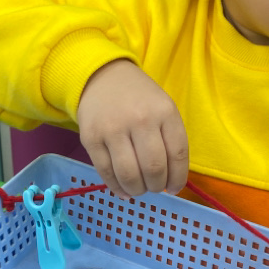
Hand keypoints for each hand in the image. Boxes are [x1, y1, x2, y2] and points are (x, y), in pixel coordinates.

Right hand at [77, 60, 188, 198]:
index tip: (174, 188)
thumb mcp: (163, 108)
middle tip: (154, 187)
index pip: (178, 154)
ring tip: (139, 189)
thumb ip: (169, 139)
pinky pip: (105, 172)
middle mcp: (140, 119)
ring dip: (137, 190)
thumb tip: (170, 182)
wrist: (102, 77)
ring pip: (129, 174)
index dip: (178, 178)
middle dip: (156, 186)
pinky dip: (116, 188)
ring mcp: (113, 129)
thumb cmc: (138, 97)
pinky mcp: (91, 138)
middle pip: (154, 168)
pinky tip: (123, 190)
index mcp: (164, 112)